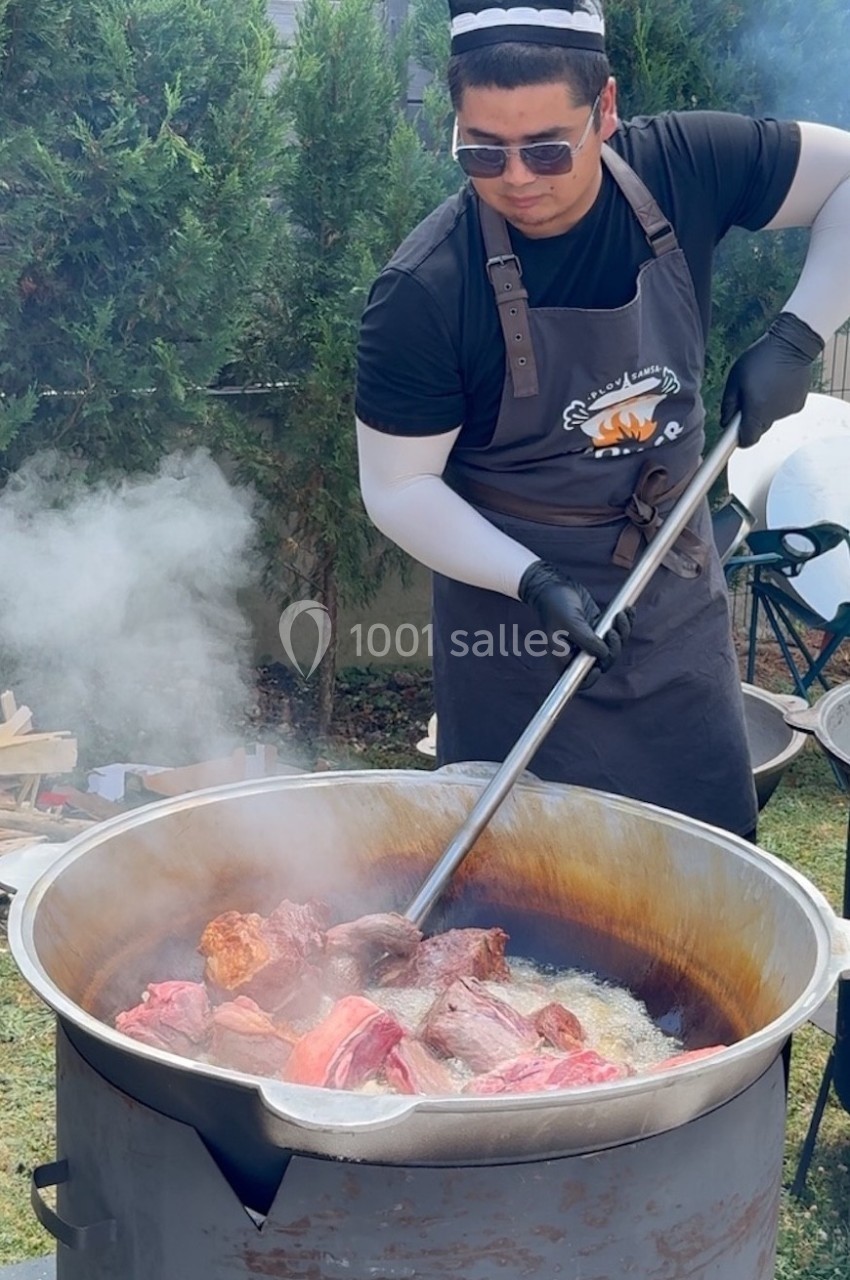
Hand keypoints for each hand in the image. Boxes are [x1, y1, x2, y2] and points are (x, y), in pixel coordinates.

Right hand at [518, 560, 633, 684]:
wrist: (554, 585)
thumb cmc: (555, 604)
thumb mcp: (570, 623)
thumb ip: (587, 641)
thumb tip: (604, 654)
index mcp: (564, 657)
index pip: (579, 679)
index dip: (591, 678)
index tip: (598, 667)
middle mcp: (578, 652)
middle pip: (603, 662)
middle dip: (613, 648)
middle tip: (612, 631)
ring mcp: (590, 641)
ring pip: (613, 647)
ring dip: (622, 632)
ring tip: (622, 615)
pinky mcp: (598, 629)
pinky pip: (616, 632)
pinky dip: (625, 623)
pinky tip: (628, 610)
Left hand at [721, 312, 823, 448]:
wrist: (792, 344)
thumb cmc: (760, 358)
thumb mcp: (735, 379)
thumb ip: (728, 404)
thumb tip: (725, 422)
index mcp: (757, 410)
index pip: (747, 440)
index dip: (739, 439)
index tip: (734, 433)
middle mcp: (775, 414)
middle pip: (759, 429)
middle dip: (751, 419)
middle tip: (748, 398)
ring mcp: (788, 410)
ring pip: (771, 418)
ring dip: (765, 409)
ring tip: (765, 386)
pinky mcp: (799, 403)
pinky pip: (783, 409)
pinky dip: (778, 402)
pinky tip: (777, 385)